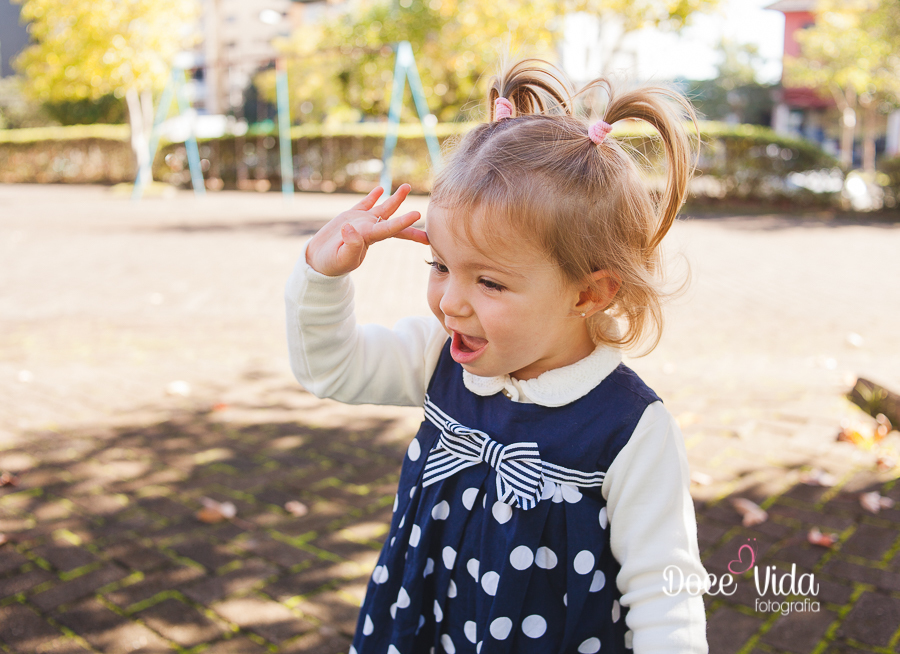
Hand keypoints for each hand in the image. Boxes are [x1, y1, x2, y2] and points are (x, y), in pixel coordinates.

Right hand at [305, 184, 428, 276]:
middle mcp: (369, 228)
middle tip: (421, 213)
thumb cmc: (331, 263)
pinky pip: (365, 203)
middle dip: (407, 218)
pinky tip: (380, 189)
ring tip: (406, 187)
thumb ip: (350, 244)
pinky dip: (373, 196)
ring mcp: (361, 221)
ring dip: (395, 198)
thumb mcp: (341, 258)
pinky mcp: (350, 216)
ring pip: (382, 208)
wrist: (318, 259)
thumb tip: (350, 228)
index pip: (390, 229)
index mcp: (369, 238)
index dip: (404, 222)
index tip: (417, 215)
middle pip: (392, 220)